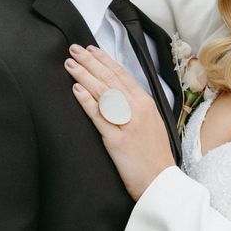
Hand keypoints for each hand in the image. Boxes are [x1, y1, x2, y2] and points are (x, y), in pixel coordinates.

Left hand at [65, 44, 175, 199]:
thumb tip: (119, 92)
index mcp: (145, 102)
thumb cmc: (155, 154)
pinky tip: (76, 90)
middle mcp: (136, 108)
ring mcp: (127, 123)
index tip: (90, 49)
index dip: (104, 60)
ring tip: (70, 64)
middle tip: (73, 49)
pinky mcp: (117, 140)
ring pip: (102, 92)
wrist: (161, 182)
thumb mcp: (152, 122)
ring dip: (84, 75)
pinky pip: (99, 116)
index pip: (121, 74)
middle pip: (109, 79)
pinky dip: (86, 101)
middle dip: (90, 62)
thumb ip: (136, 106)